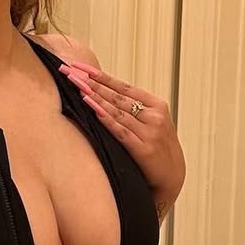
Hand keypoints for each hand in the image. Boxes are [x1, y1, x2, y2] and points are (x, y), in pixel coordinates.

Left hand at [58, 61, 185, 212]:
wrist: (173, 176)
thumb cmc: (159, 147)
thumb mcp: (153, 122)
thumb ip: (135, 109)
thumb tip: (105, 93)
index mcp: (157, 105)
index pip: (124, 87)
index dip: (102, 76)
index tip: (83, 68)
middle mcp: (154, 116)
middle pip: (117, 96)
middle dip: (92, 84)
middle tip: (72, 73)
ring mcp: (149, 131)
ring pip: (116, 111)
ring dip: (94, 97)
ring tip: (77, 86)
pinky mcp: (143, 148)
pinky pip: (119, 130)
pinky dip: (105, 118)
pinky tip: (92, 108)